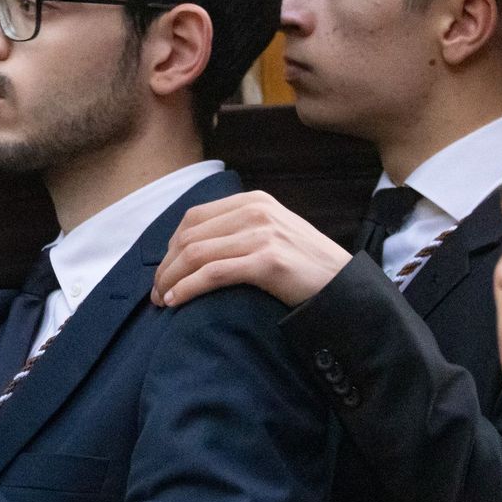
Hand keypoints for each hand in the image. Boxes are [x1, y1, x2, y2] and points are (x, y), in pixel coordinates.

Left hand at [152, 190, 352, 308]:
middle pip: (189, 236)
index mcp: (253, 201)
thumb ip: (239, 231)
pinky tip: (177, 301)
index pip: (193, 218)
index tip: (162, 272)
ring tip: (162, 300)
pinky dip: (188, 288)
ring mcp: (262, 234)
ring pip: (195, 254)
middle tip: (156, 293)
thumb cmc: (305, 267)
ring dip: (171, 280)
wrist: (345, 287)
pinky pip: (212, 273)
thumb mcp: (272, 234)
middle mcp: (255, 211)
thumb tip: (190, 248)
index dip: (169, 247)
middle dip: (165, 266)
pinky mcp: (267, 260)